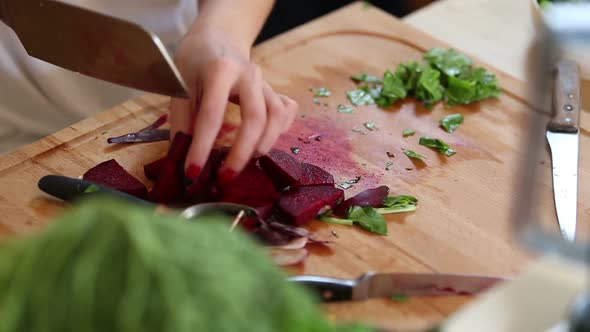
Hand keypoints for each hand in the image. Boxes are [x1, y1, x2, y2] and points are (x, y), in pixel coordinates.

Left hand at [169, 26, 297, 180]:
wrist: (218, 38)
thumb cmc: (195, 63)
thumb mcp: (179, 87)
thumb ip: (182, 121)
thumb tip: (180, 161)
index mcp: (220, 70)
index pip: (211, 115)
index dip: (201, 147)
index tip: (192, 172)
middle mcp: (248, 74)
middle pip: (255, 118)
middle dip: (241, 153)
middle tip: (225, 177)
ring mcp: (266, 82)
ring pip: (277, 117)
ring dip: (263, 145)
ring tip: (244, 162)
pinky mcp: (275, 90)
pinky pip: (287, 113)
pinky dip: (280, 131)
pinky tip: (264, 141)